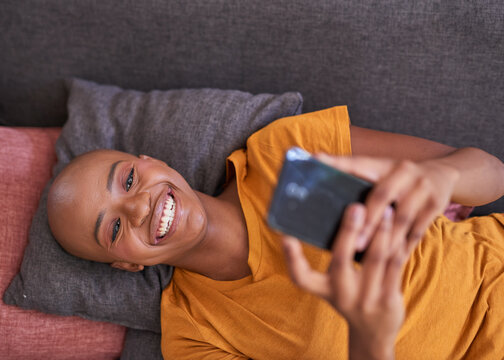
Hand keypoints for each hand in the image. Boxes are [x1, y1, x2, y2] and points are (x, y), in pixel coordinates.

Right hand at [283, 204, 405, 359]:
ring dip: (381, 232)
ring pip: (375, 259)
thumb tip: (342, 215)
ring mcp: (366, 298)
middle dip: (348, 232)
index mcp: (323, 288)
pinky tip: (402, 228)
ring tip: (387, 210)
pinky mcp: (389, 300)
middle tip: (355, 207)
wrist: (373, 333)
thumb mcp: (334, 282)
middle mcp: (342, 294)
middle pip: (341, 260)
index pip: (301, 277)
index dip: (291, 258)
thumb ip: (337, 256)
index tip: (285, 238)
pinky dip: (399, 245)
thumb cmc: (350, 295)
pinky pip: (395, 267)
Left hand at [315, 154, 458, 253]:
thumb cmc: (399, 178)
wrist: (443, 174)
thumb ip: (350, 169)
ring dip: (384, 240)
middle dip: (366, 223)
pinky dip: (403, 247)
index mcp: (384, 163)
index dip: (337, 164)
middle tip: (351, 244)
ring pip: (401, 219)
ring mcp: (423, 187)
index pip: (358, 163)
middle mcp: (404, 170)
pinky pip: (417, 231)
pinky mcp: (437, 204)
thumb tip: (315, 159)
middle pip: (381, 197)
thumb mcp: (379, 170)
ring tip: (369, 259)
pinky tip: (391, 260)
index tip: (317, 165)